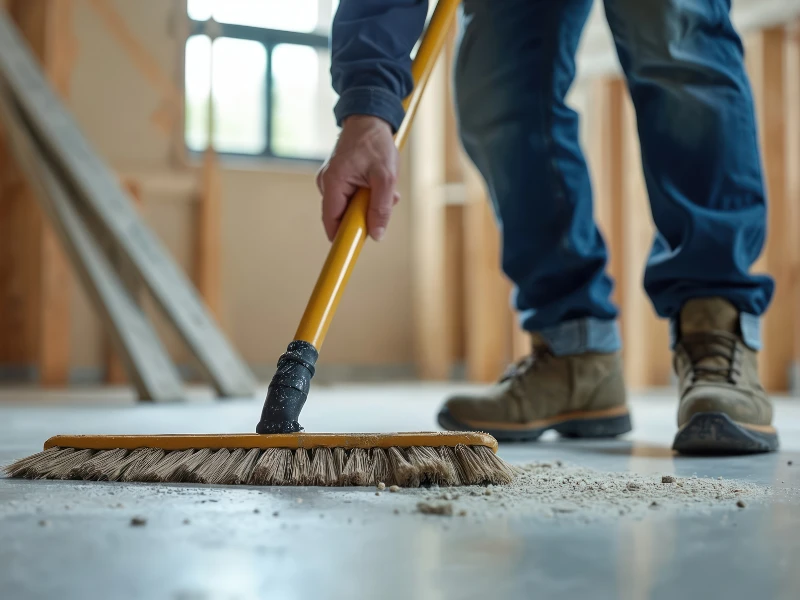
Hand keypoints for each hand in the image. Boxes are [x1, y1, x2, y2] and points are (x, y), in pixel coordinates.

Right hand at [316, 115, 399, 241]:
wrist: (369, 117)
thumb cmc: (376, 143)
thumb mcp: (385, 177)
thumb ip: (381, 207)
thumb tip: (376, 235)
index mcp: (333, 183)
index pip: (332, 222)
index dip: (342, 238)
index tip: (352, 250)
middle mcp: (326, 183)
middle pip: (342, 216)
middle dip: (364, 215)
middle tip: (384, 201)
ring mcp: (330, 180)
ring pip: (349, 207)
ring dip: (368, 203)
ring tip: (382, 184)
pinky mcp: (337, 178)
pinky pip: (350, 196)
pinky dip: (365, 194)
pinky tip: (376, 180)